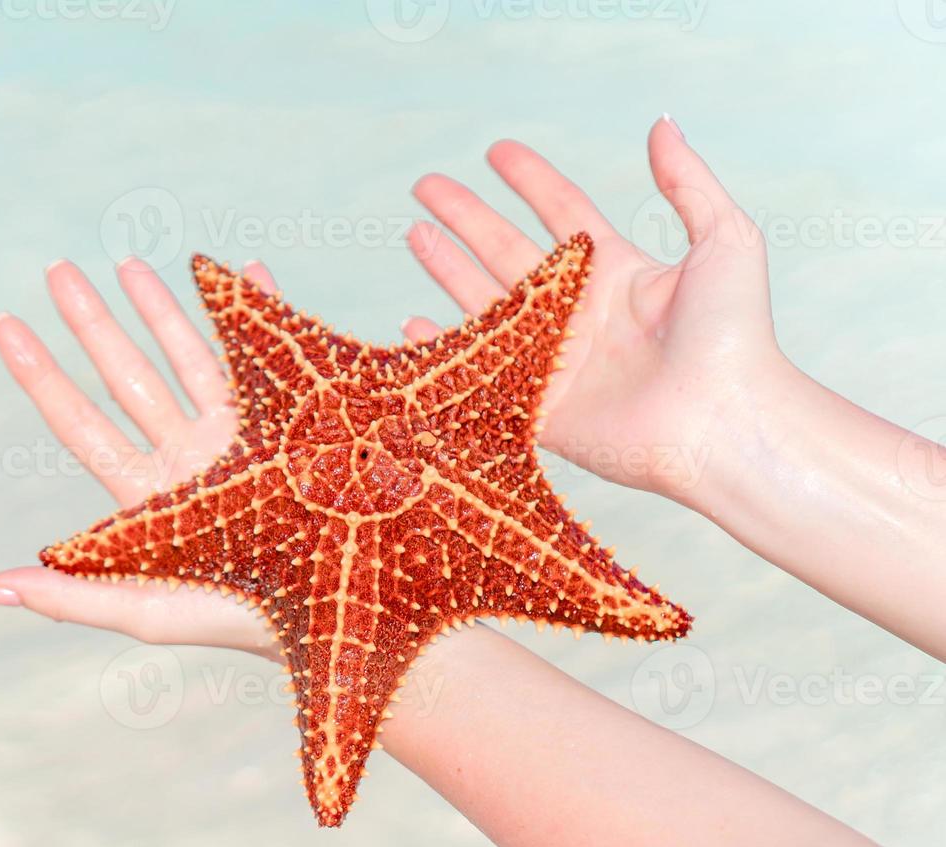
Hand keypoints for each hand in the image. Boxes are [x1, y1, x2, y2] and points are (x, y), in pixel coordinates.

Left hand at [0, 256, 285, 657]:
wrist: (338, 613)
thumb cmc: (238, 623)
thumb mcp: (145, 612)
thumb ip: (69, 598)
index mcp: (147, 497)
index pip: (80, 424)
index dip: (41, 375)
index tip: (4, 323)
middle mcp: (186, 458)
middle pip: (126, 377)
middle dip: (92, 323)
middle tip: (57, 269)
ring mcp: (236, 437)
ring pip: (187, 358)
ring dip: (160, 310)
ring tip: (128, 263)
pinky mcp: (290, 422)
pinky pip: (267, 354)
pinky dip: (258, 311)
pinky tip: (242, 272)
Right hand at [400, 116, 780, 501]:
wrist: (720, 420)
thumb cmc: (734, 334)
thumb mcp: (724, 239)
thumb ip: (688, 183)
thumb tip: (661, 125)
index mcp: (617, 274)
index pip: (563, 214)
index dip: (530, 181)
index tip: (496, 152)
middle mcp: (580, 313)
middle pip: (509, 252)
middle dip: (467, 218)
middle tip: (427, 186)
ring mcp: (555, 359)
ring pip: (486, 303)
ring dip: (448, 268)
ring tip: (415, 233)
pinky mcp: (538, 407)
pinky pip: (479, 372)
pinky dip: (443, 350)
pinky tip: (414, 326)